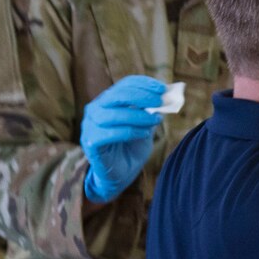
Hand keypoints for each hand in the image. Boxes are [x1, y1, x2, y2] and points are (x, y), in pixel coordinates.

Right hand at [80, 75, 166, 203]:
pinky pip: (109, 133)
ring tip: (155, 120)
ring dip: (138, 116)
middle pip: (117, 95)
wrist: (120, 174)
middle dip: (142, 96)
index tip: (163, 89)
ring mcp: (90, 126)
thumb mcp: (145, 125)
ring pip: (113, 114)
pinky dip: (129, 131)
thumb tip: (169, 95)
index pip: (124, 85)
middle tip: (160, 102)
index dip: (144, 84)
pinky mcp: (90, 142)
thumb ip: (152, 110)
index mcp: (107, 101)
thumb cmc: (131, 147)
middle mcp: (95, 110)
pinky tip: (144, 134)